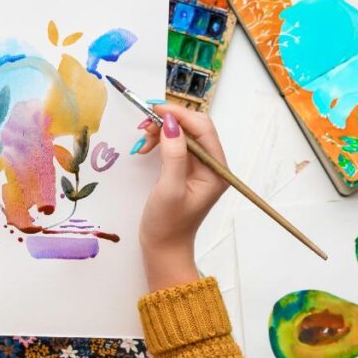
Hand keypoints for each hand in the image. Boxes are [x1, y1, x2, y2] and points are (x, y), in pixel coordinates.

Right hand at [134, 105, 229, 291]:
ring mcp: (199, 168)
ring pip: (182, 134)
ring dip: (161, 131)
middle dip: (168, 122)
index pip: (203, 129)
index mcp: (215, 170)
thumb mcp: (169, 189)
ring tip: (141, 141)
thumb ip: (173, 155)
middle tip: (143, 124)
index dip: (179, 115)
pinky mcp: (186, 170)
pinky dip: (160, 141)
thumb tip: (171, 123)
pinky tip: (146, 147)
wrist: (163, 249)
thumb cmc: (167, 224)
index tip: (154, 109)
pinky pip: (175, 145)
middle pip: (194, 128)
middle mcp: (211, 165)